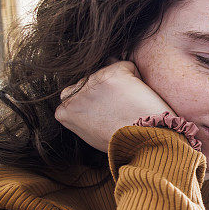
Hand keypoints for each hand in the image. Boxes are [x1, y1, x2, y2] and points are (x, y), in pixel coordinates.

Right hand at [55, 59, 173, 152]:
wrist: (144, 142)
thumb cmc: (124, 142)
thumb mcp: (92, 135)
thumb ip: (84, 118)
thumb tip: (87, 106)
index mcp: (64, 111)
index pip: (78, 95)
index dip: (98, 102)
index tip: (110, 114)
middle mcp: (73, 94)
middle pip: (91, 81)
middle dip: (105, 89)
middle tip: (122, 109)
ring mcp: (92, 81)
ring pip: (109, 72)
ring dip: (121, 84)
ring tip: (130, 106)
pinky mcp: (113, 72)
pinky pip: (128, 67)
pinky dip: (137, 78)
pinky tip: (138, 97)